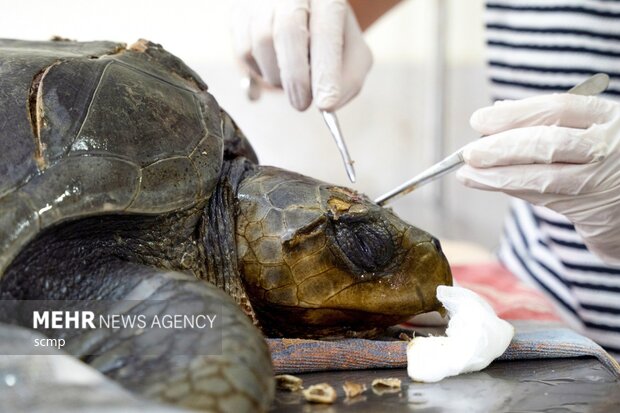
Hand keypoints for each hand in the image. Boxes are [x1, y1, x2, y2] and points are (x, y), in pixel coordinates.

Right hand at [231, 0, 372, 110]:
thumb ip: (350, 78)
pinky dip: (260, 70)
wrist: (298, 10)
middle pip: (288, 30)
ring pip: (262, 44)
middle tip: (302, 104)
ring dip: (278, 76)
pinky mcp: (238, 13)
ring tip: (293, 78)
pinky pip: (244, 51)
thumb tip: (329, 105)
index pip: (326, 31)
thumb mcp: (351, 50)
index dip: (325, 70)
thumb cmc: (328, 35)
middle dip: (296, 76)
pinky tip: (276, 64)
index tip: (326, 104)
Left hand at [456, 93, 619, 264]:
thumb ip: (550, 119)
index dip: (514, 114)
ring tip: (468, 174)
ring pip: (542, 178)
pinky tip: (491, 184)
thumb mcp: (591, 126)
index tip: (479, 120)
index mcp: (608, 116)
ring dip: (498, 177)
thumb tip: (497, 111)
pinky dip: (515, 190)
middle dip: (501, 148)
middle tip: (469, 153)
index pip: (557, 109)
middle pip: (547, 144)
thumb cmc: (609, 153)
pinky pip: (545, 199)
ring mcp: (603, 180)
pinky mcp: (595, 212)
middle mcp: (609, 147)